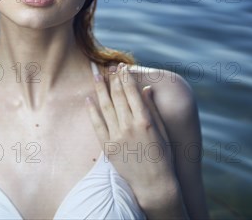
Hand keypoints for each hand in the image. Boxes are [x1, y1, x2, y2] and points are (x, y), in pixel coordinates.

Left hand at [85, 62, 181, 212]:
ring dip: (100, 90)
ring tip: (96, 76)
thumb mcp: (163, 131)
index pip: (132, 93)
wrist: (154, 184)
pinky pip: (97, 125)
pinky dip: (92, 111)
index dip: (126, 78)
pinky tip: (88, 99)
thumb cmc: (163, 157)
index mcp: (145, 121)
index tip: (122, 68)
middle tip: (107, 67)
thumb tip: (146, 89)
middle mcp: (130, 127)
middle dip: (113, 79)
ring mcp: (117, 137)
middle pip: (118, 97)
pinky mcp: (108, 147)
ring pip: (105, 107)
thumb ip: (152, 109)